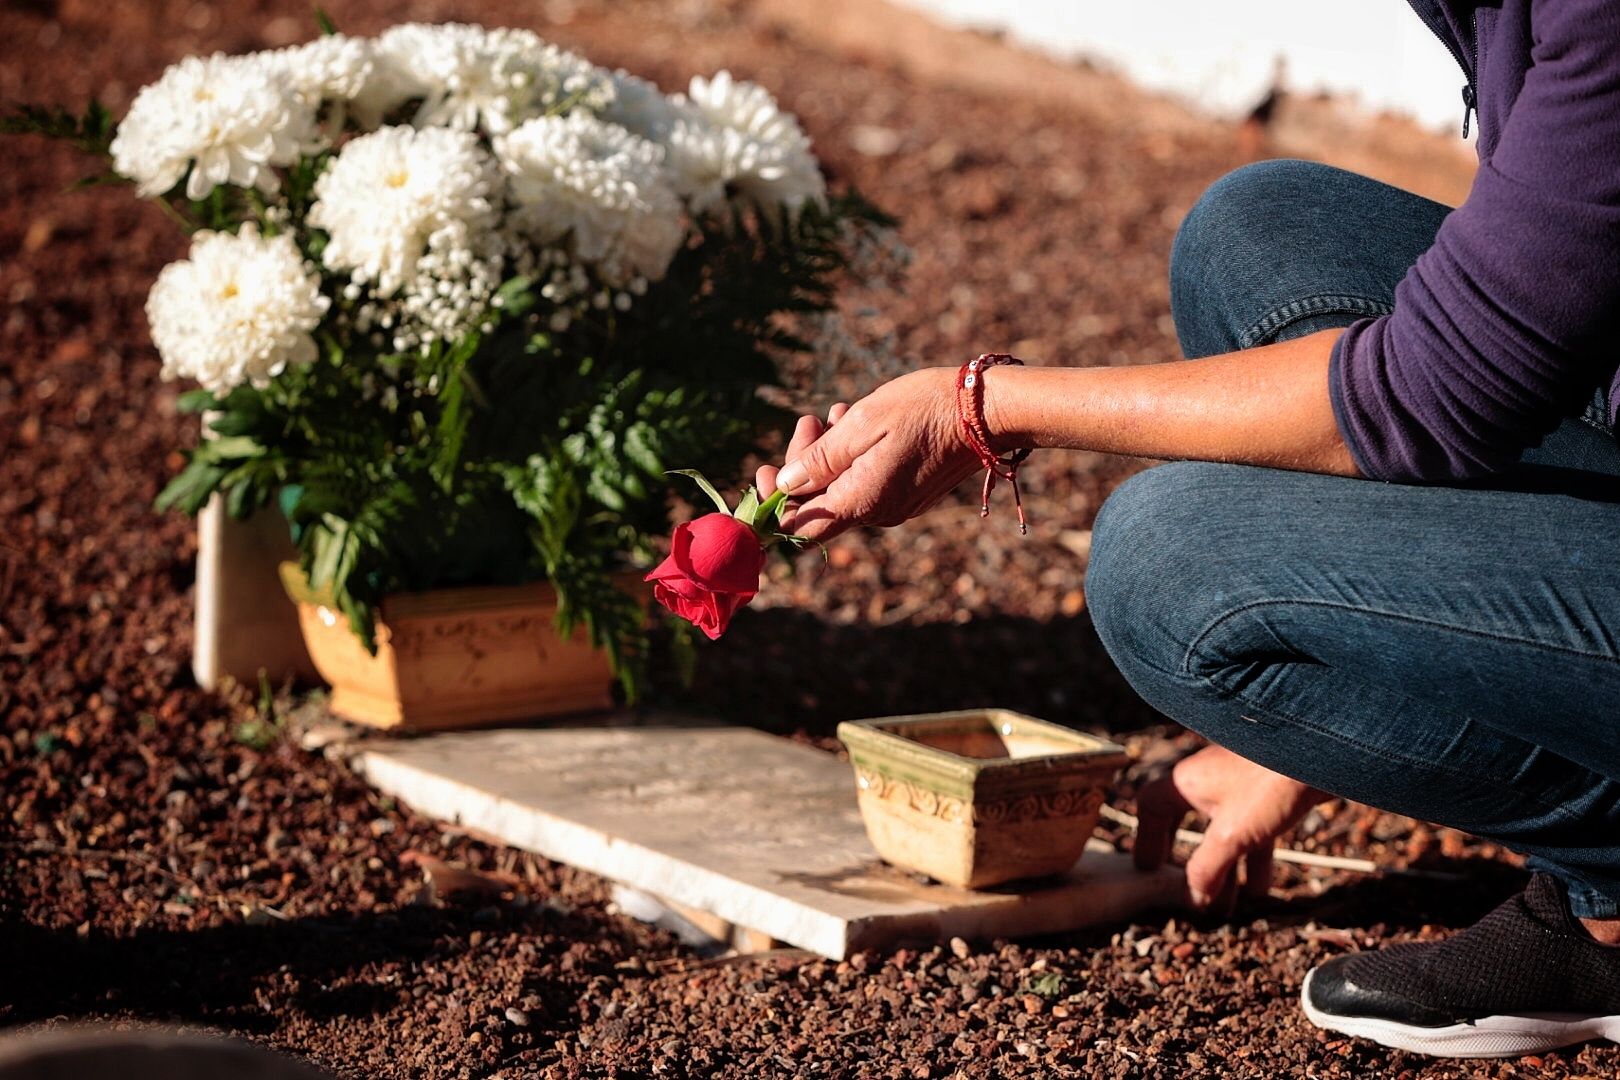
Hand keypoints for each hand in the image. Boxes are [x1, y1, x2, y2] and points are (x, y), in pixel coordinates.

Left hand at [753, 368, 980, 542]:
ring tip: (837, 414)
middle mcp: (879, 514)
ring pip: (843, 491)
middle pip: (820, 506)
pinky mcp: (910, 495)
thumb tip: (783, 485)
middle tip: (810, 421)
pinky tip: (859, 423)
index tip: (763, 470)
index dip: (773, 506)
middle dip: (803, 465)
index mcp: (862, 501)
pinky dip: (854, 459)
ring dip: (830, 456)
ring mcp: (897, 506)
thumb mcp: (864, 423)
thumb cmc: (926, 409)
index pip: (800, 528)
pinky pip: (867, 485)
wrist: (988, 411)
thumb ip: (820, 459)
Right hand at [1133, 744, 1328, 912]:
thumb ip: (1208, 868)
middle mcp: (1209, 780)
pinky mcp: (1268, 793)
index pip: (1152, 806)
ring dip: (1225, 868)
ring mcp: (1240, 786)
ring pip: (1223, 832)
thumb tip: (1192, 897)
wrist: (1323, 754)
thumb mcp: (1232, 835)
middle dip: (1190, 861)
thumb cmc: (1270, 784)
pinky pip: (1251, 830)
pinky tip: (1261, 888)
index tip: (1149, 868)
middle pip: (1188, 823)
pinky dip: (1251, 859)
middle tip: (1187, 890)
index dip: (1147, 838)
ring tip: (1229, 906)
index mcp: (1188, 781)